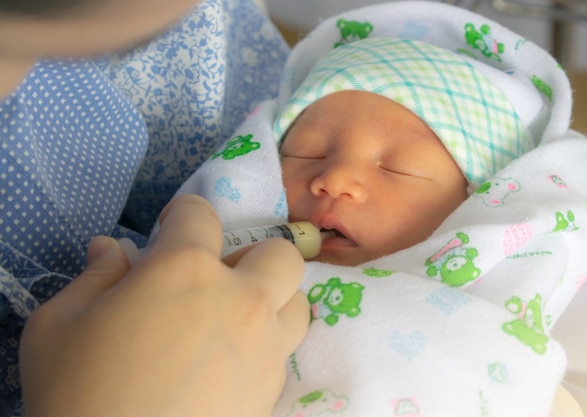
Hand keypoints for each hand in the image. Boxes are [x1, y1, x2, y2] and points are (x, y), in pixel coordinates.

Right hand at [19, 194, 308, 416]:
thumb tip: (110, 249)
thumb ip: (94, 276)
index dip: (181, 217)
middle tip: (215, 281)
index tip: (169, 232)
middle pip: (279, 254)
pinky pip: (286, 351)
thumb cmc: (77, 393)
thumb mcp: (59, 326)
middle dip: (251, 257)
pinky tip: (233, 364)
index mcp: (185, 269)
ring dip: (272, 300)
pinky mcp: (273, 390)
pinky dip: (267, 345)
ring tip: (235, 321)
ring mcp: (264, 347)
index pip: (199, 215)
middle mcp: (240, 299)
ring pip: (296, 302)